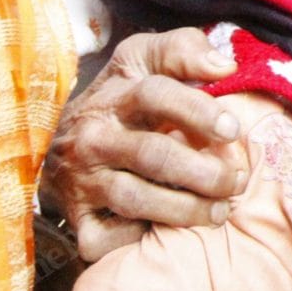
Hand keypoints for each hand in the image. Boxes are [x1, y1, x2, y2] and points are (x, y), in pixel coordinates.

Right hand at [40, 28, 247, 261]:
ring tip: (220, 211)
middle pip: (153, 154)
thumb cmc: (121, 95)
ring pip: (135, 199)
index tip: (233, 129)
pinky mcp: (76, 216)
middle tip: (236, 181)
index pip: (156, 96)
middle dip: (203, 172)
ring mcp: (82, 179)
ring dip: (184, 209)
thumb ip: (184, 51)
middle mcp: (95, 137)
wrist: (55, 137)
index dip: (197, 112)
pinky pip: (104, 238)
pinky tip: (166, 231)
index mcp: (117, 94)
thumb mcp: (144, 58)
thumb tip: (225, 66)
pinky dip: (137, 239)